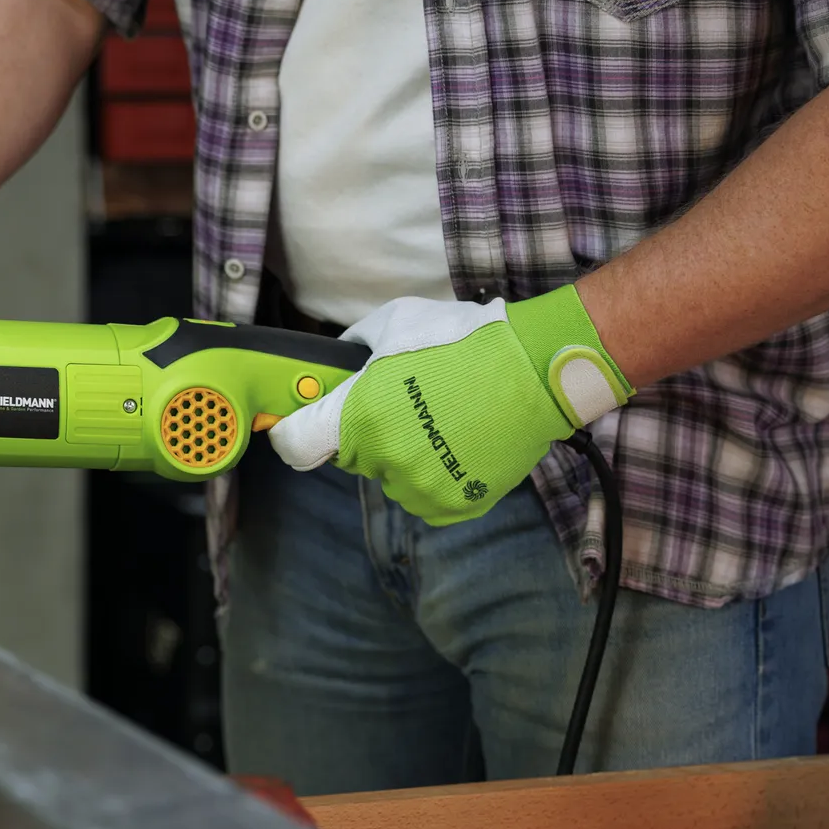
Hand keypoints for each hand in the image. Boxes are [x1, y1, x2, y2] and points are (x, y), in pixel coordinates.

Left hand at [268, 286, 631, 523]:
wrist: (534, 369)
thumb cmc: (462, 340)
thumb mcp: (392, 323)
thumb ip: (352, 348)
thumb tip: (336, 361)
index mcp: (357, 417)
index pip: (296, 447)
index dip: (293, 435)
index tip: (302, 427)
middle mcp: (383, 459)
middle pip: (352, 458)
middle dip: (366, 435)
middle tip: (402, 405)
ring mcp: (421, 486)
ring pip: (392, 479)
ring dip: (404, 458)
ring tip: (440, 422)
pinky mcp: (455, 504)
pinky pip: (427, 499)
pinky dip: (437, 478)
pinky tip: (459, 445)